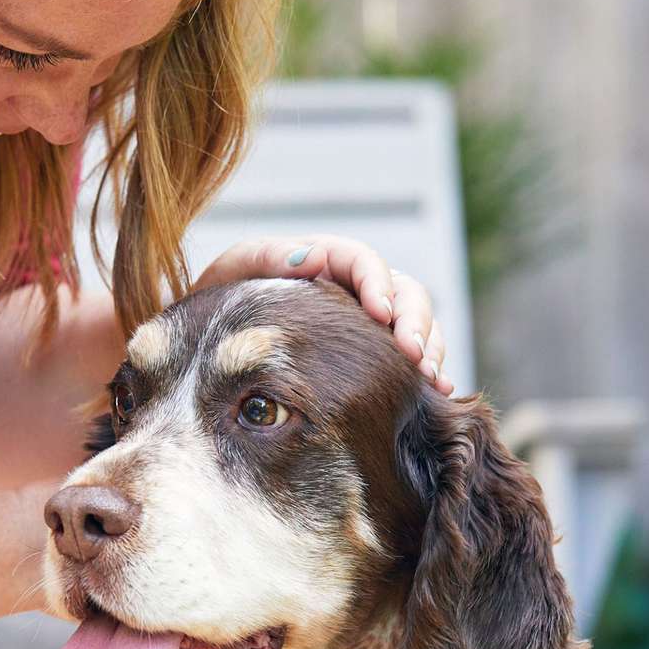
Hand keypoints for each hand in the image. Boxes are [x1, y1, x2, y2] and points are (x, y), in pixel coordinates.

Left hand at [194, 235, 454, 394]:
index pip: (364, 263)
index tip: (380, 314)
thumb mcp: (234, 270)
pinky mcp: (375, 353)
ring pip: (418, 325)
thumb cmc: (223, 298)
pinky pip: (410, 357)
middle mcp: (356, 288)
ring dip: (431, 348)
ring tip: (432, 380)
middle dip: (416, 322)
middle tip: (413, 356)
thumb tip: (314, 257)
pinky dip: (428, 370)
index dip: (379, 285)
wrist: (212, 342)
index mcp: (326, 261)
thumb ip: (266, 256)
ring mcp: (369, 322)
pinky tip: (437, 392)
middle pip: (405, 293)